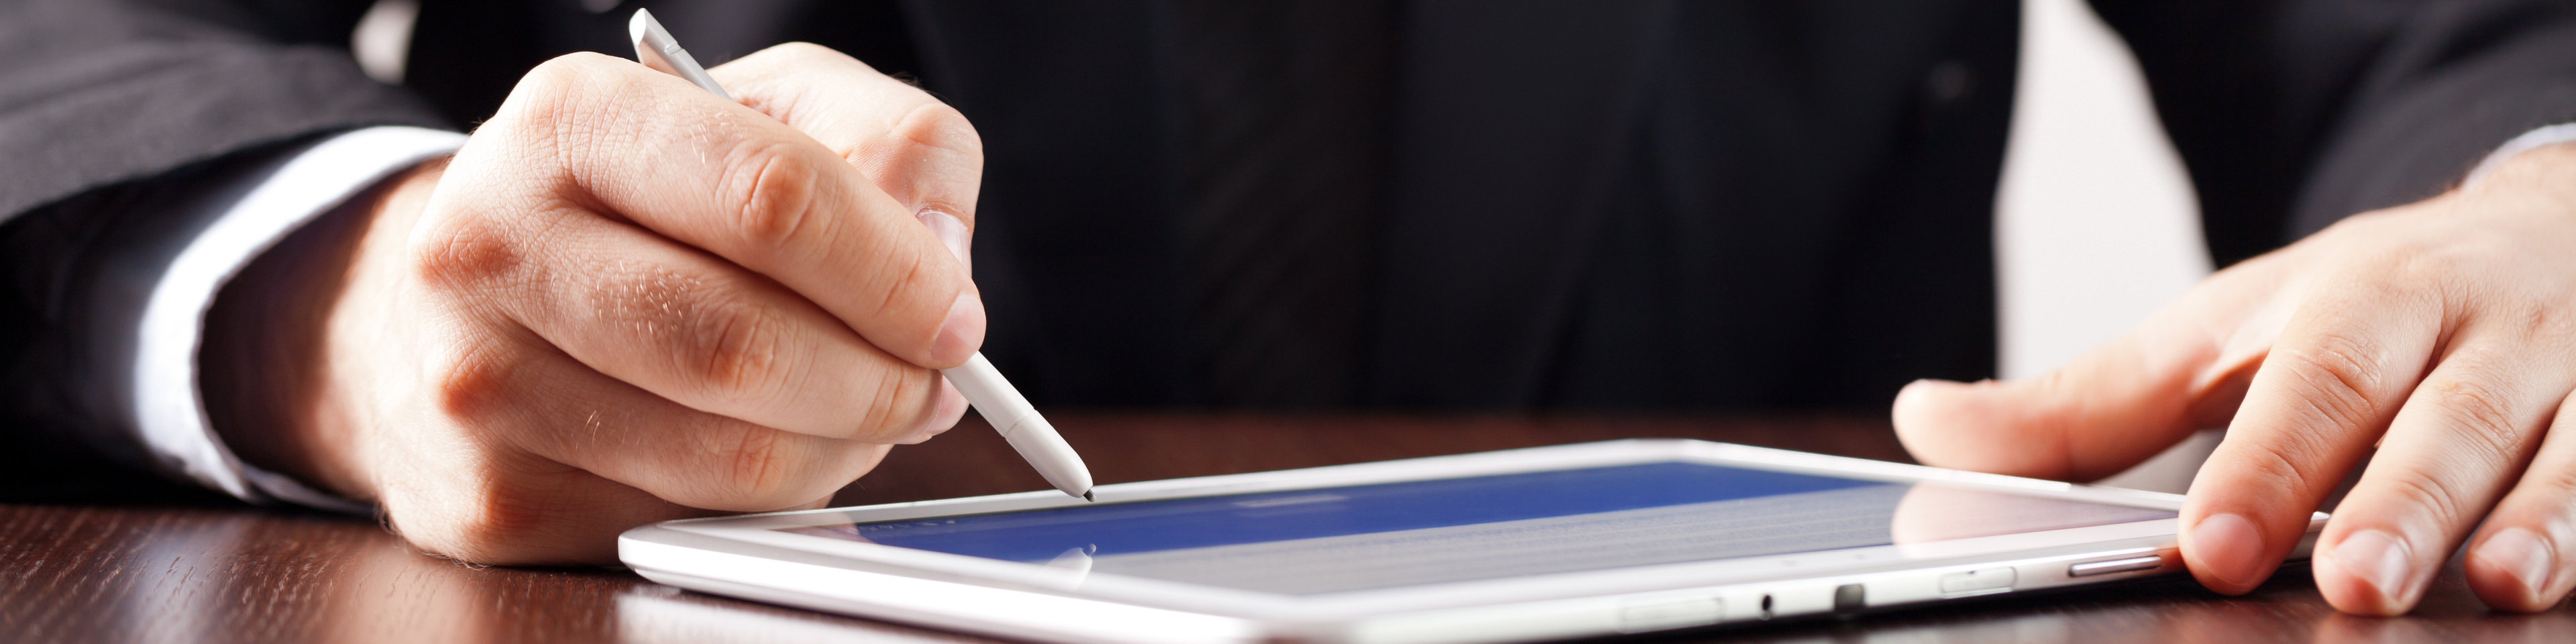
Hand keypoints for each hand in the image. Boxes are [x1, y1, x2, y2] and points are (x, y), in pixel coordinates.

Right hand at [200, 43, 984, 563]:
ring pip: (728, 457)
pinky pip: (688, 523)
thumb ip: (889, 144)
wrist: (442, 301)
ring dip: (838, 449)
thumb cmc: (634, 203)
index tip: (955, 315)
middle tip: (929, 385)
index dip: (896, 272)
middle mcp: (496, 244)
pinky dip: (767, 501)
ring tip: (858, 411)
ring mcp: (480, 382)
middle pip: (748, 345)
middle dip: (881, 381)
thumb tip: (942, 256)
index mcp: (572, 121)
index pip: (774, 199)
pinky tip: (767, 447)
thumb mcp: (765, 116)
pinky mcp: (493, 498)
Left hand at [1894, 142, 2575, 613]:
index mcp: (2359, 303)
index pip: (2308, 380)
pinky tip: (2564, 584)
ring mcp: (2574, 376)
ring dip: (2532, 521)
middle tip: (2354, 579)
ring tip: (2492, 587)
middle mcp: (2474, 333)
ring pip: (2560, 445)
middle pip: (2440, 412)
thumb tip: (1928, 426)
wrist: (2554, 233)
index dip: (2264, 465)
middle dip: (2397, 498)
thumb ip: (2086, 402)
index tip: (2212, 543)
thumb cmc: (2367, 307)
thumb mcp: (2221, 334)